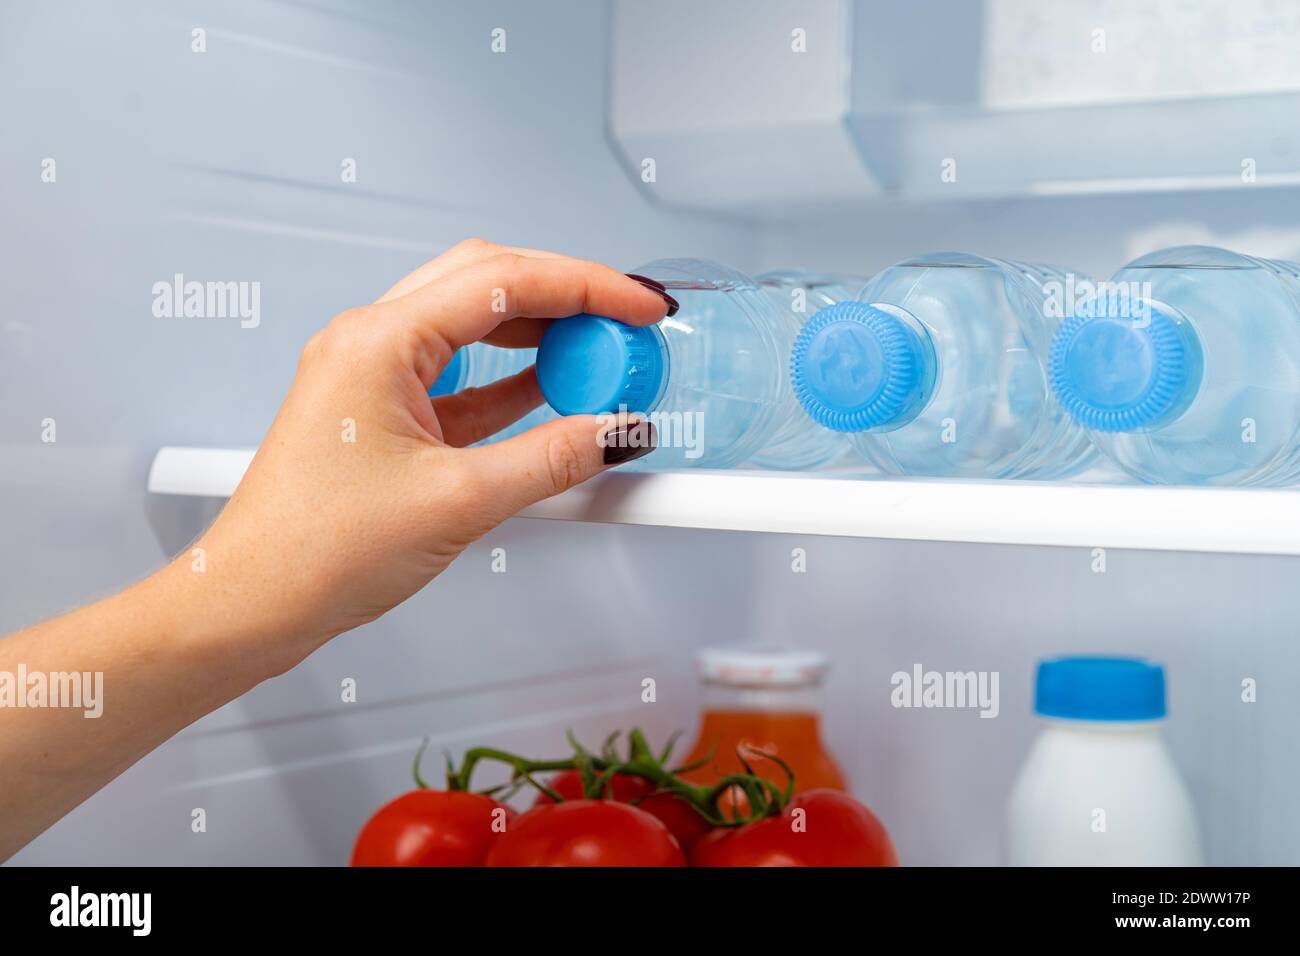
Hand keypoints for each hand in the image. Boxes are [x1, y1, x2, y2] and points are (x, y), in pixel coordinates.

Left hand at [186, 239, 667, 668]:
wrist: (253, 604)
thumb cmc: (315, 552)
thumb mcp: (458, 503)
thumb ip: (551, 459)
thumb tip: (615, 432)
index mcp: (378, 341)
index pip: (504, 281)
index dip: (588, 287)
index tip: (642, 307)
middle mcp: (371, 342)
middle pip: (489, 282)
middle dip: (567, 298)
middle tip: (627, 328)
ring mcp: (374, 375)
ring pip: (475, 325)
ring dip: (541, 336)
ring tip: (600, 363)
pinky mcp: (383, 412)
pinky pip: (462, 376)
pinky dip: (513, 380)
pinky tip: (554, 394)